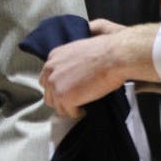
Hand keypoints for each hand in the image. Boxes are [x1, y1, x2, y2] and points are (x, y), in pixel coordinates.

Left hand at [40, 21, 160, 116]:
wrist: (113, 56)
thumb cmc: (104, 49)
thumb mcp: (79, 47)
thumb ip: (70, 57)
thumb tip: (74, 64)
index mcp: (53, 57)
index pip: (47, 77)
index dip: (57, 85)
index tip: (68, 90)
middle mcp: (50, 70)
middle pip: (47, 92)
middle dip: (59, 98)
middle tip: (73, 101)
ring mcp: (55, 84)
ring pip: (55, 104)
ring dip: (66, 107)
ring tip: (79, 107)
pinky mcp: (64, 97)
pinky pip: (67, 112)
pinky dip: (76, 113)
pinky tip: (84, 110)